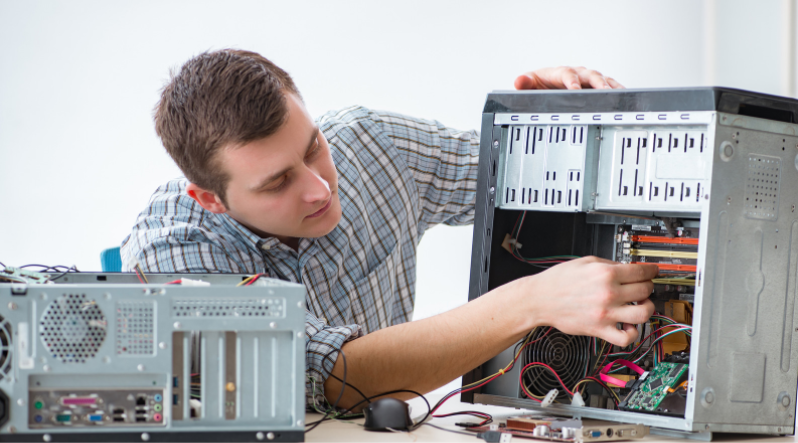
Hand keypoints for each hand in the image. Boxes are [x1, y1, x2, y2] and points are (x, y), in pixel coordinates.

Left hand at [514, 66, 623, 89]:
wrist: (546, 84)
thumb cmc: (539, 84)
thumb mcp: (529, 84)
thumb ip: (524, 83)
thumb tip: (519, 80)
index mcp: (560, 73)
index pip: (567, 74)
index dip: (571, 81)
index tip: (575, 89)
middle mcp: (576, 73)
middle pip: (589, 74)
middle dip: (597, 82)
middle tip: (603, 91)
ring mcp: (587, 79)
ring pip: (602, 79)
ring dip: (609, 86)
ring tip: (617, 95)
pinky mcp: (595, 85)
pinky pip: (608, 85)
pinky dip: (616, 90)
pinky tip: (623, 96)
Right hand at [515, 256, 655, 346]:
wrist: (540, 299)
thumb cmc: (558, 281)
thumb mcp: (586, 262)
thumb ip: (609, 264)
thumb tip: (628, 269)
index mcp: (606, 273)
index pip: (642, 272)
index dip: (652, 270)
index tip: (653, 271)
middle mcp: (608, 293)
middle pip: (646, 290)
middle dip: (648, 286)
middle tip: (643, 286)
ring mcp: (605, 313)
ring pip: (644, 313)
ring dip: (648, 308)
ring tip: (642, 305)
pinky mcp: (599, 329)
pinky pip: (626, 337)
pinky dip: (634, 333)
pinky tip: (629, 325)